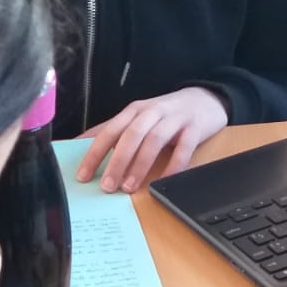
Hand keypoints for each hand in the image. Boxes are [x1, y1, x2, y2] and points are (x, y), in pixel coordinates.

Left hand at [75, 87, 229, 194]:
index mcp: (134, 112)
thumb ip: (114, 131)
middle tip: (107, 187)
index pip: (109, 132)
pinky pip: (184, 148)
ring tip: (130, 187)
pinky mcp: (195, 127)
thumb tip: (81, 144)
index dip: (94, 154)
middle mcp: (152, 112)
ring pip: (154, 141)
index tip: (83, 176)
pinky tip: (165, 181)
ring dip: (140, 165)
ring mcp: (174, 119)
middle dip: (117, 162)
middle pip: (130, 135)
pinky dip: (174, 166)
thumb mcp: (138, 119)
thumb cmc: (166, 115)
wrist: (205, 99)